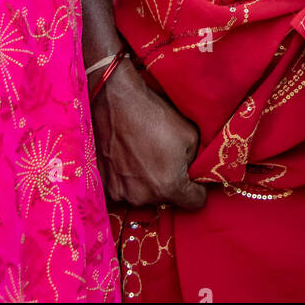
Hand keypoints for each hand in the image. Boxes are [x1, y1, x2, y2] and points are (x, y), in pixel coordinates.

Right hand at [91, 57, 207, 210]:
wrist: (117, 102)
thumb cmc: (156, 116)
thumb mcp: (191, 136)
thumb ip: (195, 163)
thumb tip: (193, 173)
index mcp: (169, 187)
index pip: (195, 202)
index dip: (199, 190)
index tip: (195, 179)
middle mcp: (143, 197)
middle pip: (167, 199)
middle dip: (171, 183)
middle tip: (166, 158)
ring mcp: (121, 193)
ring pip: (145, 194)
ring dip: (148, 182)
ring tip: (145, 154)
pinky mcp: (105, 184)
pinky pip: (125, 188)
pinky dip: (129, 178)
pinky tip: (129, 157)